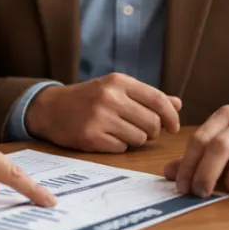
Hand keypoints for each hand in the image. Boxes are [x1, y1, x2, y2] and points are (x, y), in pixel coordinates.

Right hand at [25, 73, 182, 152]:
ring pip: (140, 138)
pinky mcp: (91, 136)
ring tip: (121, 131)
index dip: (171, 116)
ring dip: (136, 139)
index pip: (157, 99)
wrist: (50, 108)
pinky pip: (122, 148)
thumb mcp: (116, 89)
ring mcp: (99, 117)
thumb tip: (178, 104)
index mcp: (118, 82)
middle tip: (142, 129)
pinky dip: (119, 145)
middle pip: (152, 123)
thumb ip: (147, 96)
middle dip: (153, 131)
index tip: (174, 126)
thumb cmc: (89, 98)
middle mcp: (110, 97)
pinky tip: (107, 137)